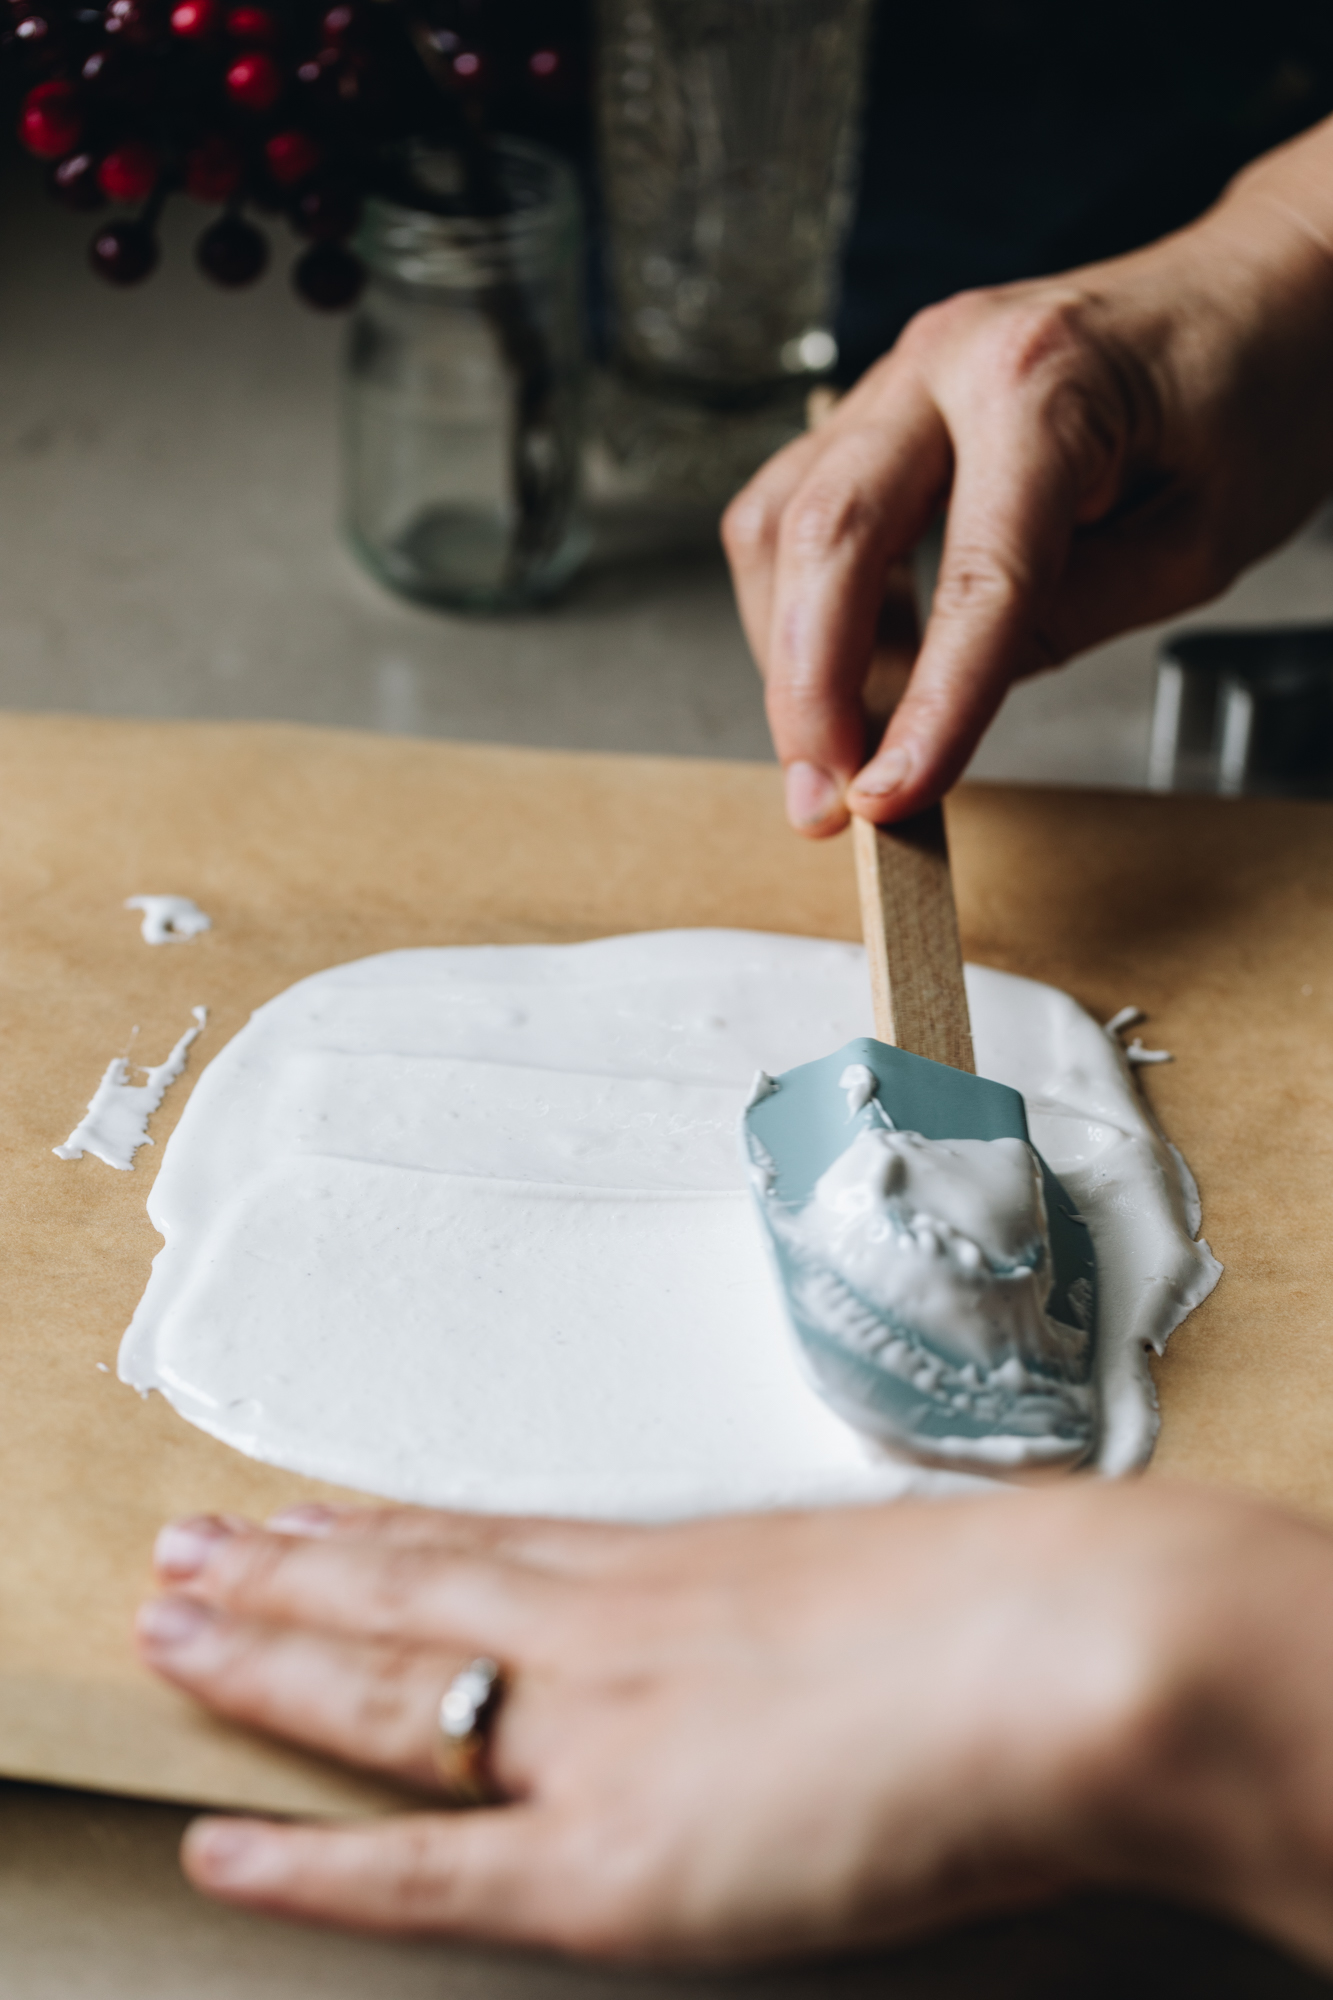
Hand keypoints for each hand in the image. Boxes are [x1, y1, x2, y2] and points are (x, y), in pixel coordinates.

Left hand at [136, 1480, 1332, 1966]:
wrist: (1057, 1652)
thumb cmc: (1009, 1611)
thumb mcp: (880, 1579)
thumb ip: (797, 1617)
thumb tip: (790, 1647)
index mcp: (677, 1562)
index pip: (486, 1538)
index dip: (378, 1528)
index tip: (302, 1508)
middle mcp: (606, 1627)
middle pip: (405, 1589)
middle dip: (280, 1573)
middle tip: (182, 1545)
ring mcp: (591, 1735)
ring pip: (382, 1683)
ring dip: (263, 1654)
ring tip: (169, 1621)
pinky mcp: (606, 1859)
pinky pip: (420, 1870)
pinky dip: (312, 1867)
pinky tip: (226, 1846)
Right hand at [722, 118, 1332, 833]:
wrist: (1262, 287)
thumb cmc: (1252, 396)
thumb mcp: (1195, 542)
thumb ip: (1064, 620)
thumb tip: (941, 706)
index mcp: (1046, 382)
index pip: (972, 578)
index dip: (927, 706)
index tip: (891, 798)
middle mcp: (948, 358)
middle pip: (826, 537)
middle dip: (809, 692)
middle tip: (823, 801)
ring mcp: (900, 373)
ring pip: (780, 522)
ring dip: (787, 656)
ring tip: (831, 749)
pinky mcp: (879, 404)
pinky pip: (794, 507)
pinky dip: (801, 607)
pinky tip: (845, 668)